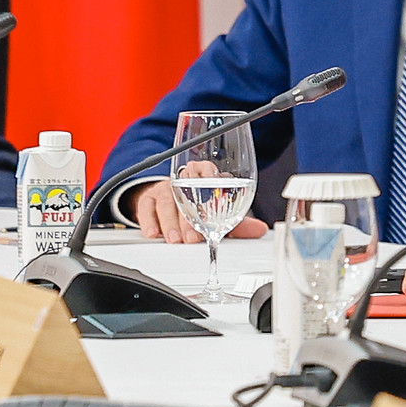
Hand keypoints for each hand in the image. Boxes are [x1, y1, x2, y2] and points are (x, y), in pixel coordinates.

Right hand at [129, 179, 267, 243]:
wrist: (167, 201)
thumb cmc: (196, 206)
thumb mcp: (217, 212)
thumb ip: (236, 222)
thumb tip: (259, 230)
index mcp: (201, 176)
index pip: (203, 168)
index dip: (208, 173)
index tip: (213, 185)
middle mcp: (181, 181)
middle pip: (185, 191)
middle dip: (190, 215)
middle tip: (194, 235)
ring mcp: (164, 189)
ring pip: (166, 202)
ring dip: (171, 222)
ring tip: (176, 239)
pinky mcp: (148, 199)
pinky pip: (146, 207)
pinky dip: (149, 221)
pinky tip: (154, 233)